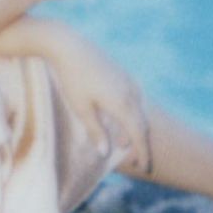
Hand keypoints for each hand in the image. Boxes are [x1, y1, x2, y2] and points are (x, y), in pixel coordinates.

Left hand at [45, 27, 152, 174]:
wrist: (69, 45)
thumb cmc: (72, 78)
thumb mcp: (81, 108)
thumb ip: (95, 131)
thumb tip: (105, 153)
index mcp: (122, 103)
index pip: (138, 134)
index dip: (142, 152)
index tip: (144, 167)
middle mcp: (130, 92)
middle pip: (141, 123)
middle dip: (140, 143)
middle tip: (137, 161)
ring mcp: (128, 81)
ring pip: (139, 110)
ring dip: (134, 128)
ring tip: (123, 142)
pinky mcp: (122, 73)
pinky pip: (134, 99)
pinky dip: (131, 113)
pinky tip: (122, 117)